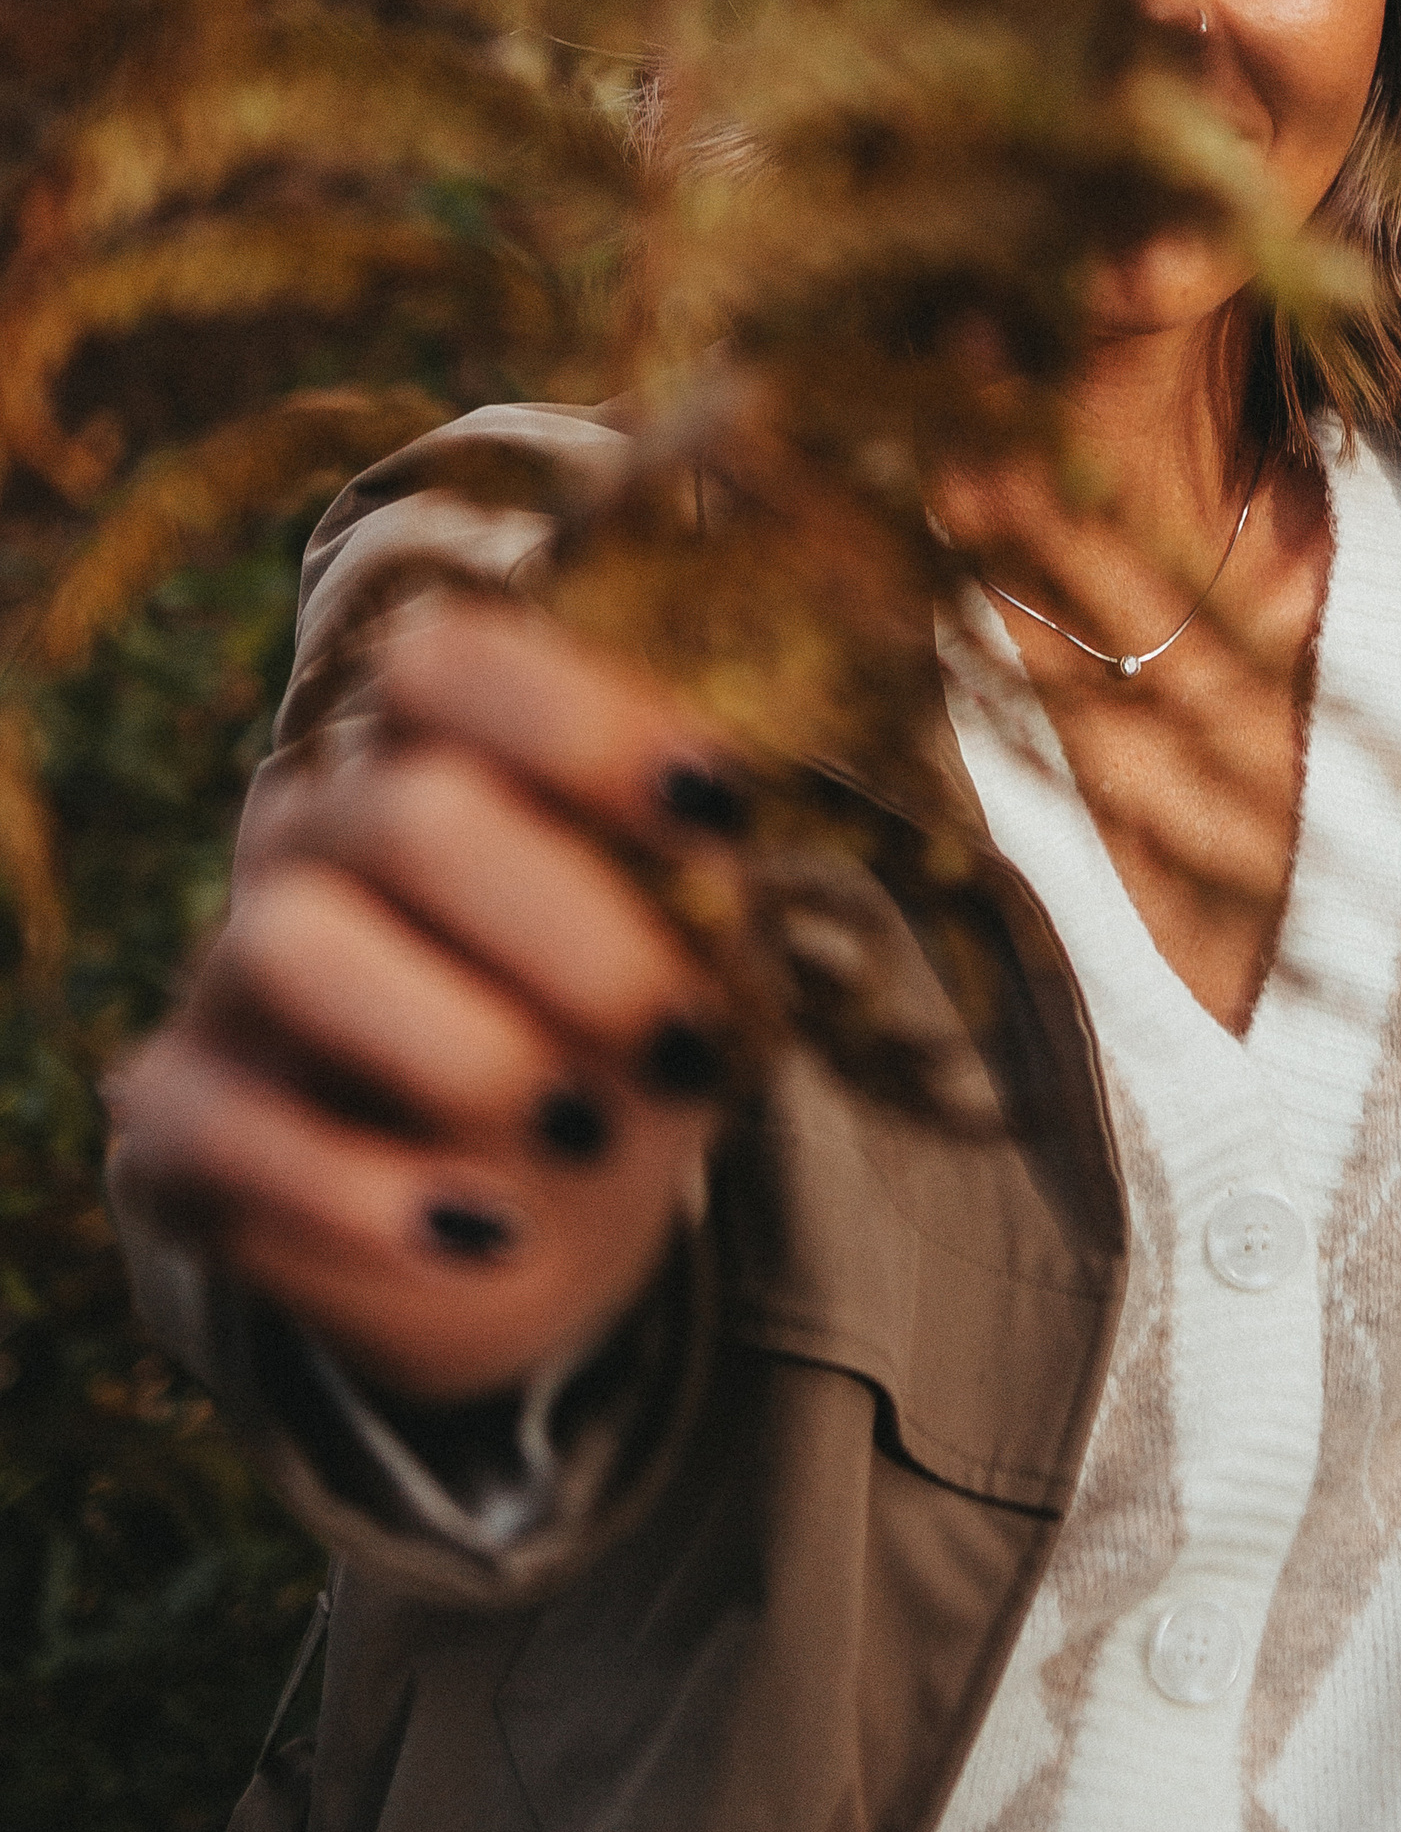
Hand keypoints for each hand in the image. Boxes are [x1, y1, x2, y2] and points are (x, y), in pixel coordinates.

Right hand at [109, 598, 747, 1406]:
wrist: (528, 1214)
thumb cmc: (614, 1030)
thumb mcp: (674, 946)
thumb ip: (691, 874)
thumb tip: (727, 827)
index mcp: (433, 750)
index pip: (448, 666)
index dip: (581, 718)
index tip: (722, 803)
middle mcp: (314, 831)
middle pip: (409, 816)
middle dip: (571, 932)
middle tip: (683, 1040)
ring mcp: (232, 971)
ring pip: (297, 944)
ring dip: (462, 1045)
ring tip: (589, 1135)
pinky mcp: (177, 1123)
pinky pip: (226, 1130)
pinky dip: (365, 1192)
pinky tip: (490, 1231)